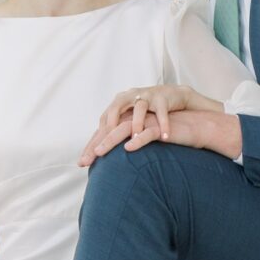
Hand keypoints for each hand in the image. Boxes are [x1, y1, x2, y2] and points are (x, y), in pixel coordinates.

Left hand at [80, 84, 219, 164]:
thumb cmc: (151, 115)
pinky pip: (161, 114)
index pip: (102, 127)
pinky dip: (161, 125)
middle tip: (97, 155)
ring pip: (136, 114)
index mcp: (119, 106)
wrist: (175, 97)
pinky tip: (161, 138)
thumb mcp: (132, 123)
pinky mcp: (163, 101)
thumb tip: (101, 154)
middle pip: (112, 119)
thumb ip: (118, 134)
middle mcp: (129, 100)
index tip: (84, 162)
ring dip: (133, 129)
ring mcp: (146, 98)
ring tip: (126, 147)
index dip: (92, 144)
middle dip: (104, 139)